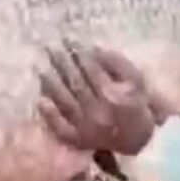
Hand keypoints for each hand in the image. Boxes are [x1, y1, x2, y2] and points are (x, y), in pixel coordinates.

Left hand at [38, 43, 166, 154]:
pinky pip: (61, 128)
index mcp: (113, 94)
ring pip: (65, 101)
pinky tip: (41, 101)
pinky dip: (50, 115)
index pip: (90, 68)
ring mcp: (87, 127)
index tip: (67, 39)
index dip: (78, 52)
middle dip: (61, 62)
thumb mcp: (137, 80)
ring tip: (40, 67)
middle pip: (75, 82)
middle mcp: (98, 110)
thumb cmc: (137, 104)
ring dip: (51, 84)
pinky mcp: (78, 140)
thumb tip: (93, 48)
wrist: (139, 140)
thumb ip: (117, 63)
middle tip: (50, 47)